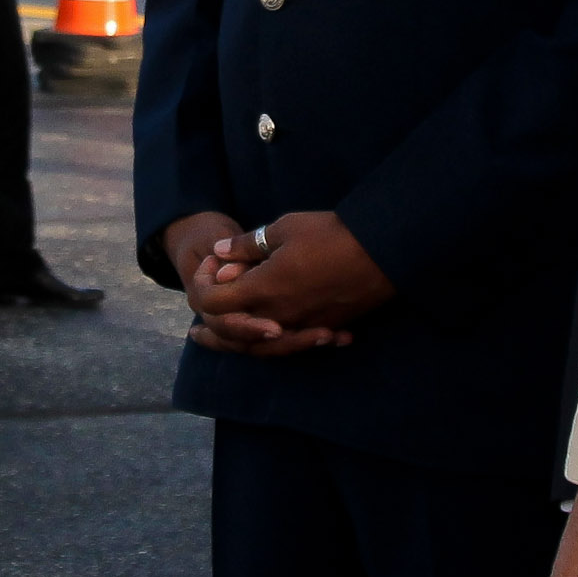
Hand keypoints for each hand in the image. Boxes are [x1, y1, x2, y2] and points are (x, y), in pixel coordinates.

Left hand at [190, 210, 394, 340]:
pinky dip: (271, 344)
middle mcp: (277, 316)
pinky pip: (289, 344)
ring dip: (237, 346)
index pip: (214, 302)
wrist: (381, 253)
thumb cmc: (331, 235)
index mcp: (261, 289)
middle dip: (211, 332)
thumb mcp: (283, 229)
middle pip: (232, 335)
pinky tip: (266, 340)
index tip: (214, 266)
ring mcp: (301, 326)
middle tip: (196, 332)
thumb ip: (247, 246)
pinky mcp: (322, 329)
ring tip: (223, 345)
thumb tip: (219, 253)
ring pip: (260, 347)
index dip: (205, 285)